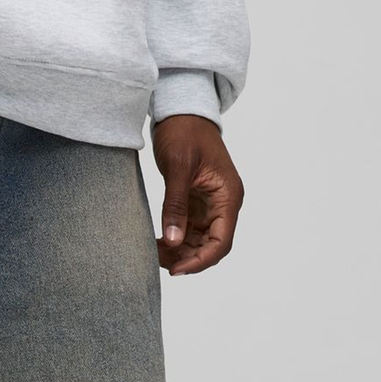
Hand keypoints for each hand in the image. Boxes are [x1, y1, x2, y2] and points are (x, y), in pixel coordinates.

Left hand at [152, 114, 244, 275]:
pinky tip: (156, 243)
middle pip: (211, 246)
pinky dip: (174, 240)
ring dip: (178, 252)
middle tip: (156, 261)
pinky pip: (188, 231)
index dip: (200, 261)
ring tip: (152, 252)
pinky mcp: (196, 203)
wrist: (181, 112)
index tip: (175, 270)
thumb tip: (172, 240)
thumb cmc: (184, 132)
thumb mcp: (178, 168)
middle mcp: (224, 204)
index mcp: (228, 196)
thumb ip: (176, 205)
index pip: (222, 242)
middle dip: (186, 258)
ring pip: (198, 242)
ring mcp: (210, 205)